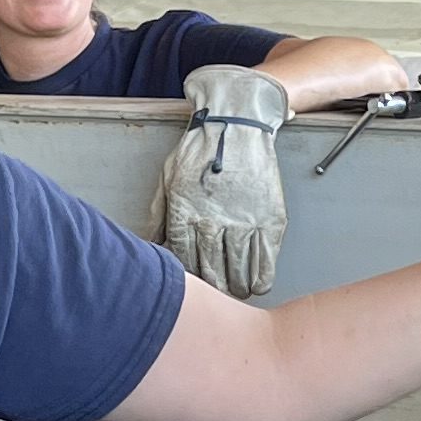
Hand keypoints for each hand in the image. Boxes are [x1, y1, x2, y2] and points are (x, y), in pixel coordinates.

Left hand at [160, 62, 288, 298]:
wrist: (236, 124)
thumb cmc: (198, 149)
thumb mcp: (167, 179)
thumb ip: (158, 216)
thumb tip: (150, 246)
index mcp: (186, 214)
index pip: (184, 262)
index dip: (189, 279)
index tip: (194, 287)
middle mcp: (214, 223)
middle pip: (211, 273)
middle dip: (212, 288)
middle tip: (216, 296)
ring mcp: (244, 222)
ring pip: (238, 271)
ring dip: (236, 288)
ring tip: (236, 292)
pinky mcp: (269, 219)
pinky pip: (266, 261)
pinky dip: (261, 278)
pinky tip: (256, 285)